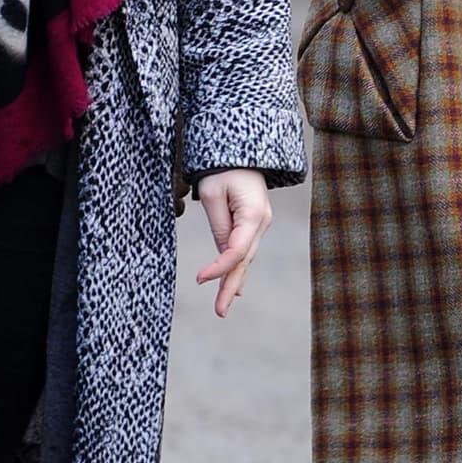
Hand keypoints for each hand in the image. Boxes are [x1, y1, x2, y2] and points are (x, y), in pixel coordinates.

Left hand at [195, 169, 271, 317]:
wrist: (242, 150)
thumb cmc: (223, 168)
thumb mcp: (211, 193)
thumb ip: (218, 225)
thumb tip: (221, 254)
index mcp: (254, 215)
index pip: (236, 251)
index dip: (218, 268)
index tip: (199, 279)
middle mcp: (262, 222)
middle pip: (244, 260)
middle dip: (230, 286)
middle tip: (218, 312)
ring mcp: (261, 224)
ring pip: (245, 258)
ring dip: (233, 280)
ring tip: (222, 306)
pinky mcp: (254, 224)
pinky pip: (245, 250)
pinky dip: (238, 268)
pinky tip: (234, 288)